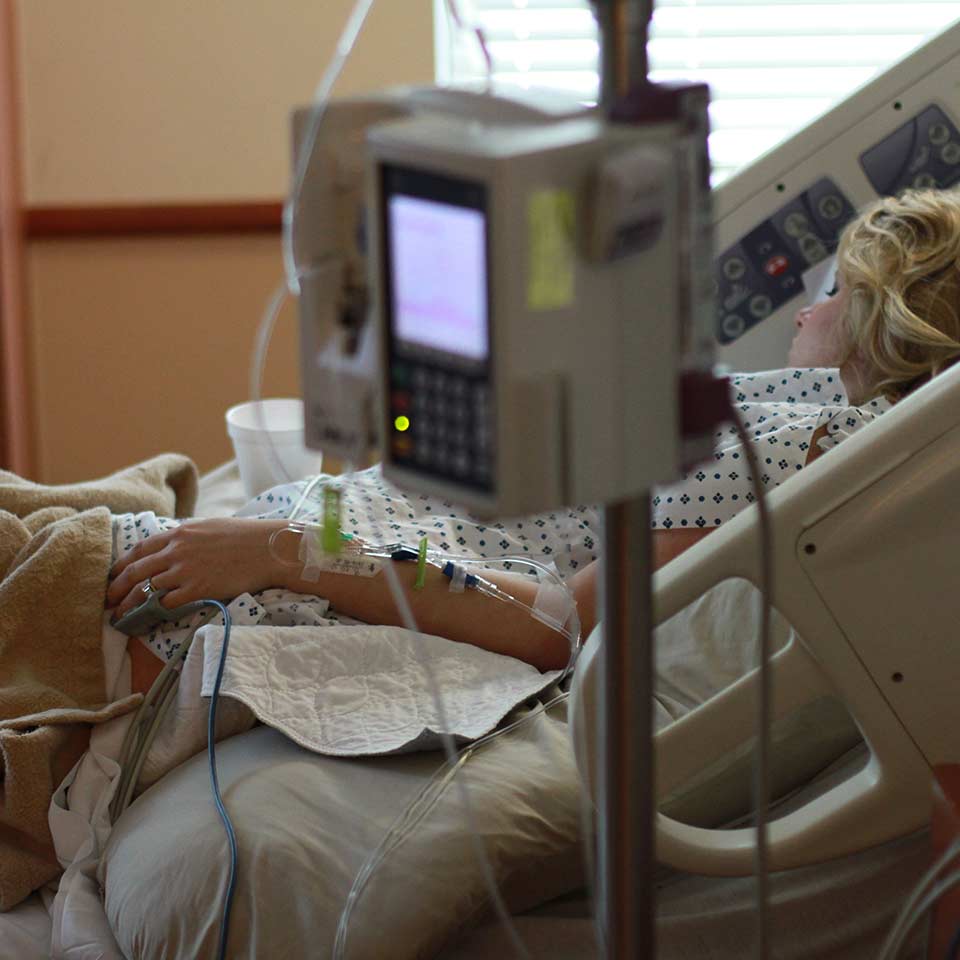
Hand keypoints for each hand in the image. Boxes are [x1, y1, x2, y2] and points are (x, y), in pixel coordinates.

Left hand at [106, 517, 290, 616]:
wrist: (268, 548)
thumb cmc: (245, 536)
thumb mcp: (210, 527)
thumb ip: (188, 537)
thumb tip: (177, 545)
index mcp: (179, 533)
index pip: (140, 550)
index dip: (122, 565)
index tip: (113, 576)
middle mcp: (177, 551)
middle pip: (136, 571)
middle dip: (117, 587)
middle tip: (108, 600)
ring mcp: (186, 571)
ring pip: (146, 590)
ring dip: (130, 605)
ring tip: (122, 617)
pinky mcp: (197, 589)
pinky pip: (168, 603)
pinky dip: (156, 611)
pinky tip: (151, 618)